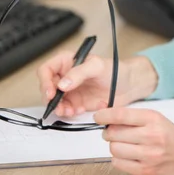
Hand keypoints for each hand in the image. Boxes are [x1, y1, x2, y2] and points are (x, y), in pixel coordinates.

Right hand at [37, 53, 157, 116]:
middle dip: (50, 98)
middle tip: (58, 105)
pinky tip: (77, 111)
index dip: (45, 81)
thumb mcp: (97, 66)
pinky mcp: (76, 102)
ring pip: (55, 101)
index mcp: (68, 62)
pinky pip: (65, 109)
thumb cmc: (114, 70)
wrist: (128, 85)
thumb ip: (78, 73)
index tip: (51, 92)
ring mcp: (71, 90)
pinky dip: (68, 112)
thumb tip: (62, 83)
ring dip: (58, 107)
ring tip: (68, 111)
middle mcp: (66, 76)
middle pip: (47, 87)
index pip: (47, 69)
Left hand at [95, 106, 173, 174]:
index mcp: (153, 119)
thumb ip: (130, 115)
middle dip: (109, 132)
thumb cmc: (170, 135)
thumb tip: (103, 112)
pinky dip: (118, 158)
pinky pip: (119, 164)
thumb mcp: (154, 118)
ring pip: (114, 149)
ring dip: (114, 146)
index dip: (105, 115)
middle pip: (114, 133)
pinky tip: (127, 155)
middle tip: (113, 132)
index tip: (97, 116)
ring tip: (124, 144)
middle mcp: (151, 136)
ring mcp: (148, 155)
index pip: (121, 115)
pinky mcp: (146, 171)